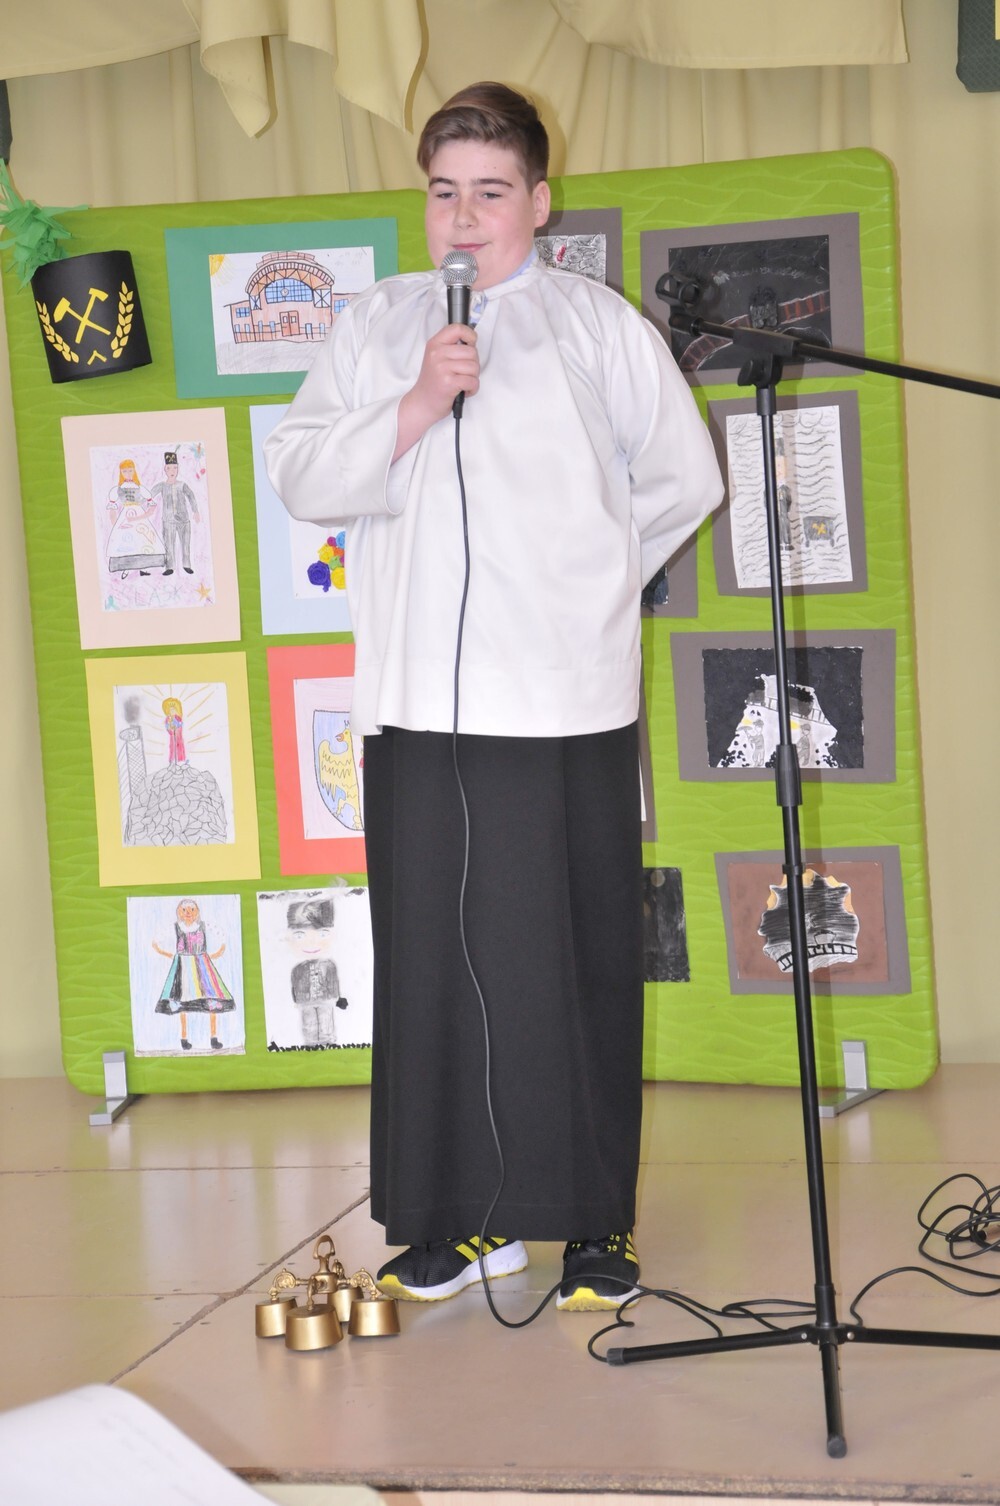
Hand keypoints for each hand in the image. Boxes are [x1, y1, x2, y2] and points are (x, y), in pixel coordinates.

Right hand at [393, 324, 479, 459]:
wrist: (422, 403)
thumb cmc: (433, 382)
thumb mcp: (436, 358)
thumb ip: (451, 347)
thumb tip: (471, 341)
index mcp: (434, 344)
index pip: (457, 328)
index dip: (470, 335)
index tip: (471, 344)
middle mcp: (437, 353)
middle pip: (471, 351)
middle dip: (473, 364)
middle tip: (464, 373)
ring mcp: (442, 368)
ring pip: (474, 366)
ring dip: (473, 377)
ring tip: (462, 382)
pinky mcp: (448, 382)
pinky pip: (473, 381)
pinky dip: (472, 388)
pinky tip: (464, 390)